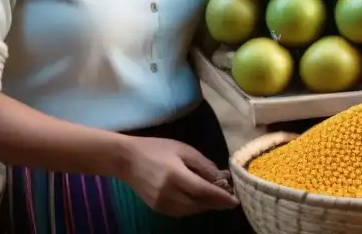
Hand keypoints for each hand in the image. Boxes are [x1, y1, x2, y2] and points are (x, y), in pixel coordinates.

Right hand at [119, 136, 238, 217]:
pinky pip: (181, 212)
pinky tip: (198, 199)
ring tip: (216, 198)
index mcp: (175, 176)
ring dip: (205, 205)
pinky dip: (193, 207)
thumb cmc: (156, 148)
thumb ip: (202, 164)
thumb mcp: (182, 149)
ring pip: (191, 210)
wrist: (126, 159)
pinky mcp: (158, 209)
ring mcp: (162, 204)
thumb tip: (220, 177)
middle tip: (229, 197)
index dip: (221, 197)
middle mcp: (169, 194)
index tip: (235, 200)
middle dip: (216, 202)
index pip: (203, 191)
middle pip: (199, 203)